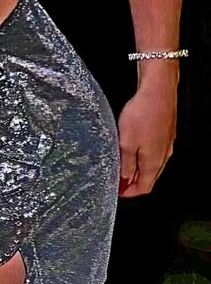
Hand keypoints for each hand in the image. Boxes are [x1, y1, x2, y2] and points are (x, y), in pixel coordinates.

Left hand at [117, 81, 177, 197]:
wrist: (158, 91)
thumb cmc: (143, 113)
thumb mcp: (126, 143)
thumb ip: (125, 164)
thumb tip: (124, 179)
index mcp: (153, 163)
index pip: (144, 188)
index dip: (130, 193)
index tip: (118, 192)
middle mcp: (163, 156)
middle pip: (149, 177)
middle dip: (133, 181)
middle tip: (118, 179)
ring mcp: (166, 144)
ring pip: (151, 164)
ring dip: (137, 167)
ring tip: (121, 163)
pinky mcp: (165, 133)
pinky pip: (154, 151)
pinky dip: (142, 155)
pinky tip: (133, 146)